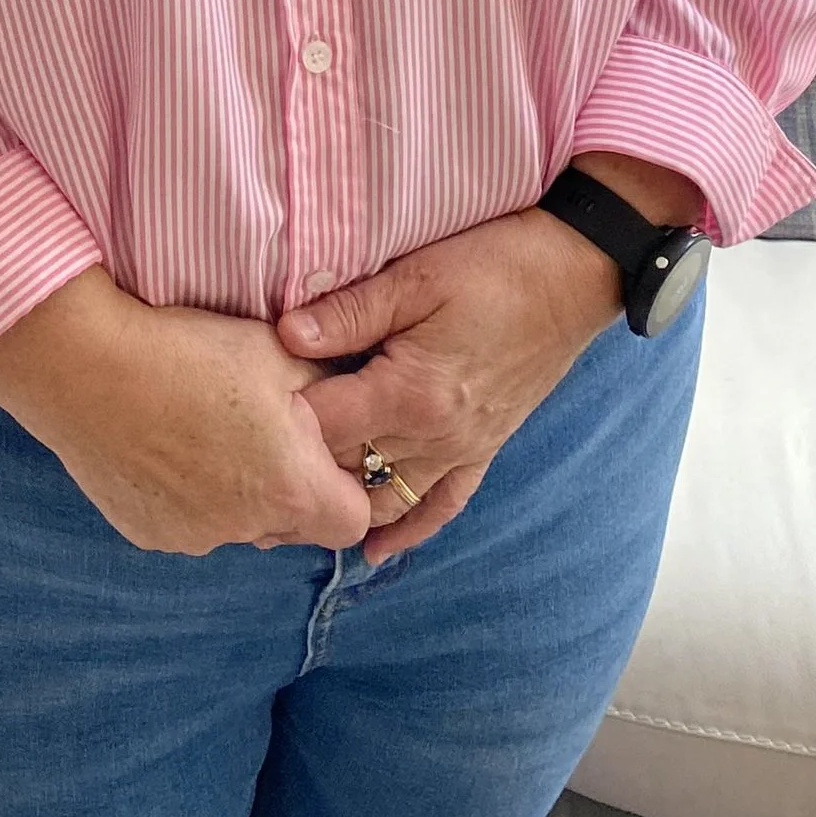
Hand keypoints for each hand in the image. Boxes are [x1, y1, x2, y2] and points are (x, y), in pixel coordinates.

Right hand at [0, 270, 372, 557]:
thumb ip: (331, 381)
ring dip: (237, 492)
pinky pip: (187, 521)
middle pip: (293, 526)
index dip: (348, 485)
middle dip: (291, 488)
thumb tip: (355, 390)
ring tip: (206, 430)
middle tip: (264, 431)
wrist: (85, 365)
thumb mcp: (279, 350)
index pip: (353, 520)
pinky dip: (187, 494)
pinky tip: (166, 443)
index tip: (325, 446)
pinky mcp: (146, 533)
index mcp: (289, 489)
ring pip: (238, 524)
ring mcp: (191, 537)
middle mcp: (244, 528)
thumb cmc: (190, 351)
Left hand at [275, 158, 698, 561]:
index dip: (279, 421)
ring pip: (388, 498)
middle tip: (244, 475)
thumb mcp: (415, 277)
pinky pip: (444, 505)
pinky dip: (410, 530)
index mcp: (409, 392)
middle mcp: (434, 436)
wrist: (574, 275)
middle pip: (348, 470)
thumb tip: (284, 337)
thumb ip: (348, 312)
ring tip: (287, 515)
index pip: (325, 427)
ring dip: (343, 507)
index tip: (242, 413)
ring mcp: (462, 448)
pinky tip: (376, 550)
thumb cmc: (494, 266)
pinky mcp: (484, 448)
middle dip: (298, 471)